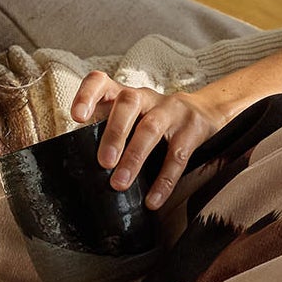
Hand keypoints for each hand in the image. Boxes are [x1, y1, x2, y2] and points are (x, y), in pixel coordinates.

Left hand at [67, 72, 221, 208]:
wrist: (204, 112)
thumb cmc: (154, 121)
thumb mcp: (130, 119)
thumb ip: (105, 133)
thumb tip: (77, 166)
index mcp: (124, 95)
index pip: (101, 82)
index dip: (87, 95)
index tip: (78, 117)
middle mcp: (146, 98)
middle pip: (128, 103)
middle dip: (114, 133)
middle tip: (104, 162)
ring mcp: (171, 111)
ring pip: (151, 128)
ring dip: (134, 157)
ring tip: (120, 184)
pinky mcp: (192, 130)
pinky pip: (177, 157)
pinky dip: (164, 181)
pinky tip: (152, 200)